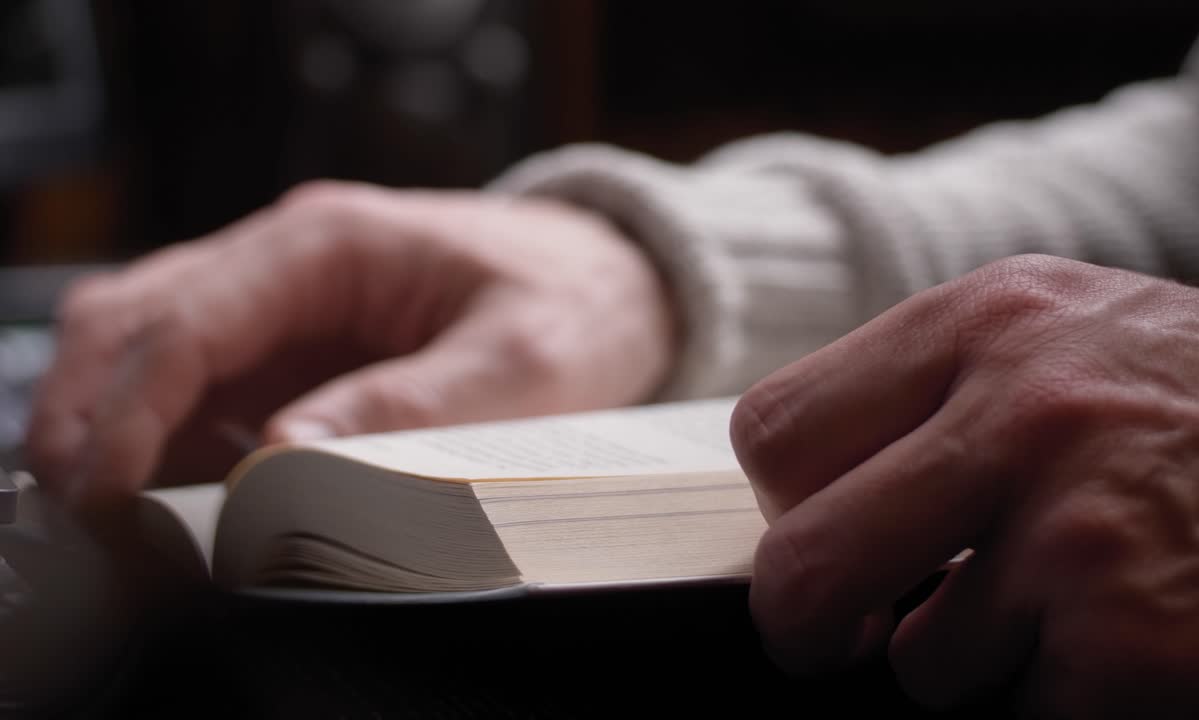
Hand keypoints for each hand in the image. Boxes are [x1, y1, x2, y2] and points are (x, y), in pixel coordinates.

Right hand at [27, 181, 674, 508]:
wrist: (617, 283)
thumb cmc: (578, 305)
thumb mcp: (523, 361)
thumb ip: (413, 406)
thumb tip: (289, 459)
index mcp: (329, 243)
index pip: (184, 317)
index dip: (125, 408)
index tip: (103, 492)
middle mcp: (287, 264)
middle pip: (132, 324)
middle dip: (88, 417)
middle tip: (89, 519)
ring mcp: (287, 305)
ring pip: (149, 354)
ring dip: (117, 432)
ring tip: (120, 523)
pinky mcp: (300, 349)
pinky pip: (204, 392)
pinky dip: (171, 445)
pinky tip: (181, 502)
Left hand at [732, 254, 1198, 716]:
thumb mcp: (1071, 336)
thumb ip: (938, 392)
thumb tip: (811, 493)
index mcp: (987, 320)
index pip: (776, 429)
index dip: (786, 506)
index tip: (823, 533)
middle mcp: (1020, 410)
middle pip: (800, 562)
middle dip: (809, 624)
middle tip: (846, 635)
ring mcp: (1076, 531)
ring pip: (922, 663)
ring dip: (977, 661)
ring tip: (1076, 600)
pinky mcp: (1131, 643)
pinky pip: (1025, 713)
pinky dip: (1068, 699)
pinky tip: (1142, 638)